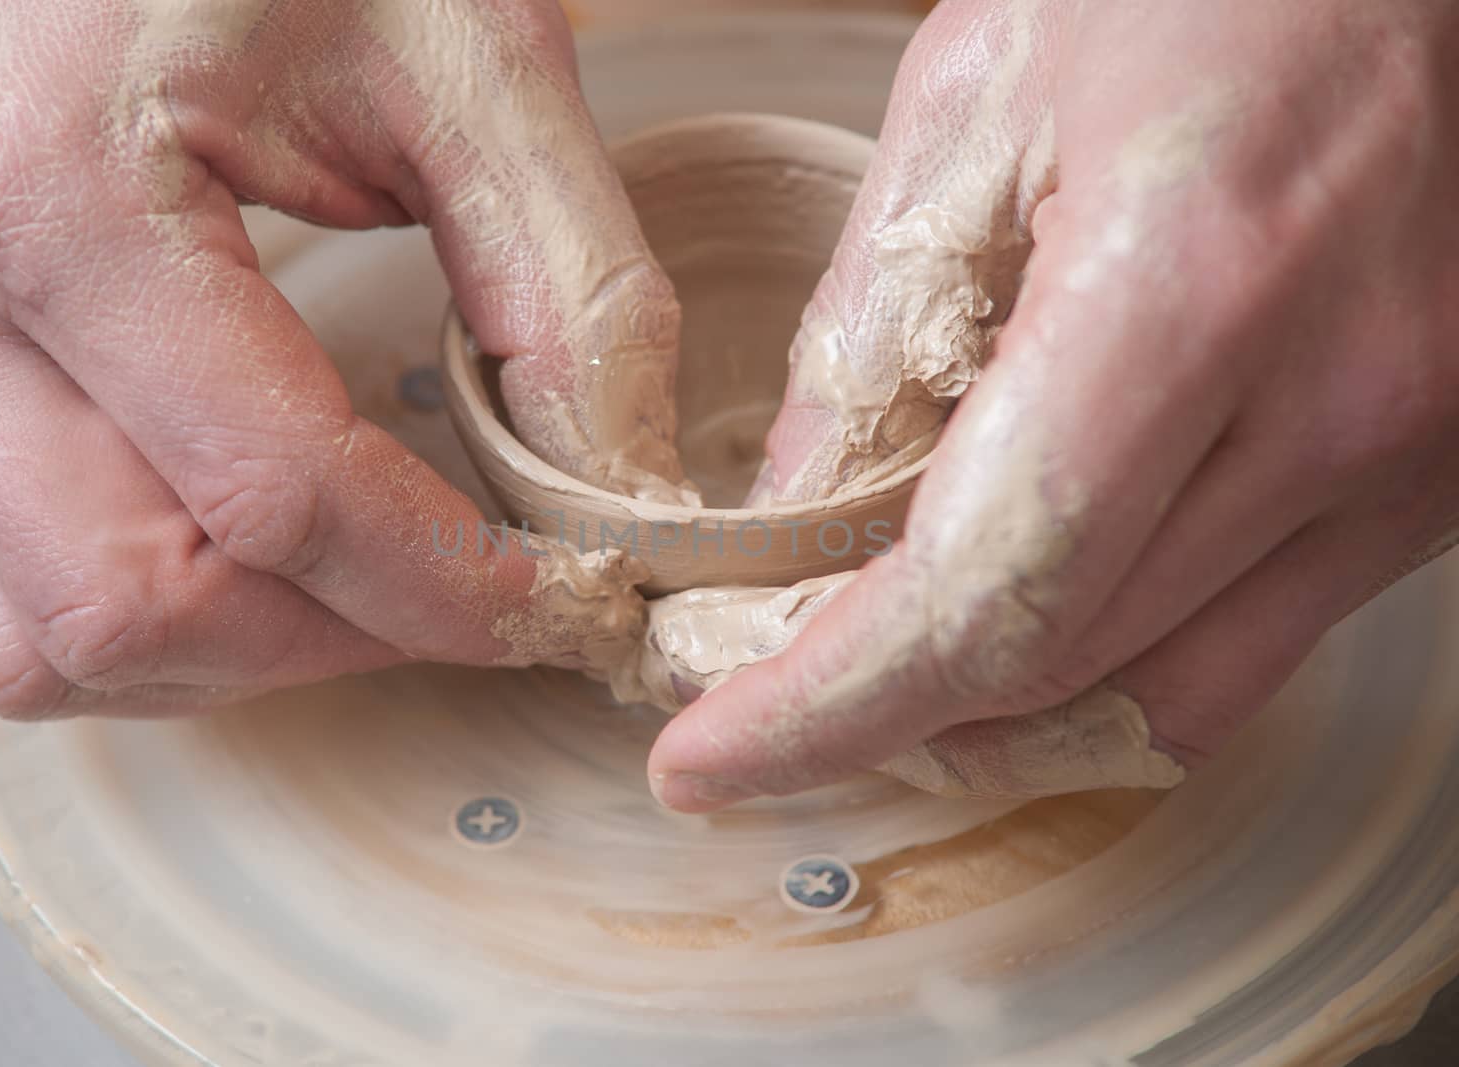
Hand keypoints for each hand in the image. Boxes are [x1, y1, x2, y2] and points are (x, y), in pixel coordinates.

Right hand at [0, 0, 663, 716]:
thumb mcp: (465, 58)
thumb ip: (570, 283)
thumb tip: (620, 487)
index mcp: (58, 189)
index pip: (272, 494)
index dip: (442, 587)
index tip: (554, 601)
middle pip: (131, 609)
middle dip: (336, 638)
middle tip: (471, 596)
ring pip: (47, 636)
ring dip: (235, 648)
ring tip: (372, 579)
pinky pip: (6, 592)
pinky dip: (148, 618)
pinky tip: (259, 554)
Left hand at [649, 0, 1458, 809]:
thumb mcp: (976, 105)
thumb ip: (869, 330)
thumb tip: (785, 521)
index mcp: (1195, 286)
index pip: (976, 592)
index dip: (821, 709)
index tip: (707, 758)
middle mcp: (1334, 405)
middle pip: (1051, 666)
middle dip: (876, 714)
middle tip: (756, 701)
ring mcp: (1406, 460)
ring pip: (1154, 698)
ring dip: (986, 721)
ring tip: (869, 689)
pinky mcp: (1429, 481)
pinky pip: (1245, 651)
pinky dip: (1105, 678)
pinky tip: (1015, 646)